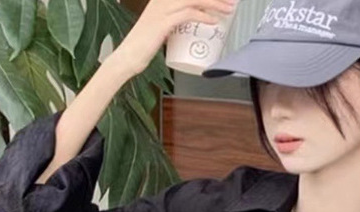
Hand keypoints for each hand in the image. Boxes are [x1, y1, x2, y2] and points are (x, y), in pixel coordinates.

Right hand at [112, 0, 236, 76]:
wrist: (128, 57)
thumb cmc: (143, 46)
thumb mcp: (161, 28)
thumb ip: (173, 23)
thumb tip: (188, 25)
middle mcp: (161, 0)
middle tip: (231, 3)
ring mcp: (161, 10)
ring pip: (193, 0)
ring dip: (214, 4)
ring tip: (227, 10)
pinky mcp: (163, 23)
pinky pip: (187, 15)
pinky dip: (202, 17)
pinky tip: (213, 21)